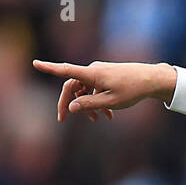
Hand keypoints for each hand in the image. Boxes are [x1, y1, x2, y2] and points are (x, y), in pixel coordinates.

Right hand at [31, 60, 177, 121]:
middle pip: (72, 86)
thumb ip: (89, 104)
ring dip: (87, 105)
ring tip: (97, 121)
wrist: (151, 80)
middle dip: (68, 103)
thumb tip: (71, 107)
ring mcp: (99, 73)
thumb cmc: (132, 91)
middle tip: (62, 120)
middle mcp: (93, 70)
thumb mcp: (110, 102)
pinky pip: (95, 89)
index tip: (35, 63)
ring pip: (85, 89)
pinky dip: (97, 102)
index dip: (49, 68)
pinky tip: (107, 116)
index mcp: (92, 74)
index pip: (66, 71)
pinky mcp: (106, 76)